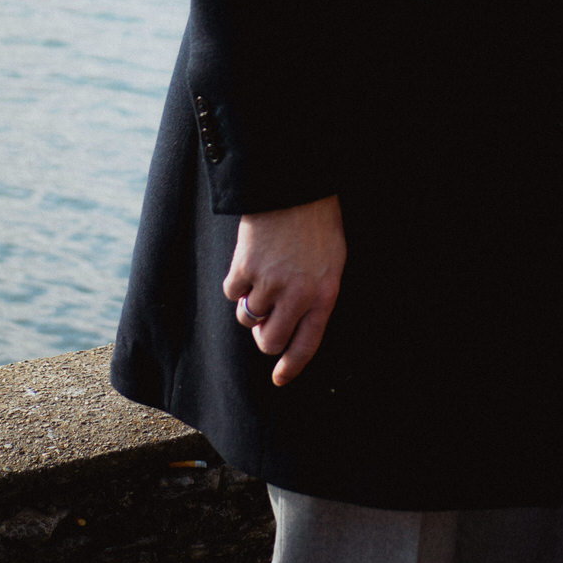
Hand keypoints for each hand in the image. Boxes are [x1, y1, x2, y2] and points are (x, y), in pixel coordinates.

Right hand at [223, 194, 345, 385]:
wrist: (295, 183)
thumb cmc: (317, 220)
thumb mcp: (331, 259)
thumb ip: (315, 294)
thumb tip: (293, 326)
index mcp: (325, 292)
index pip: (307, 343)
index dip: (292, 365)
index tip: (279, 379)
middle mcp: (298, 294)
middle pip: (269, 341)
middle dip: (264, 335)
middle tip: (266, 318)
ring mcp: (269, 282)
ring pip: (247, 318)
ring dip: (251, 303)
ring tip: (263, 274)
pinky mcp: (245, 268)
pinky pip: (231, 293)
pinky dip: (237, 281)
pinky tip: (250, 259)